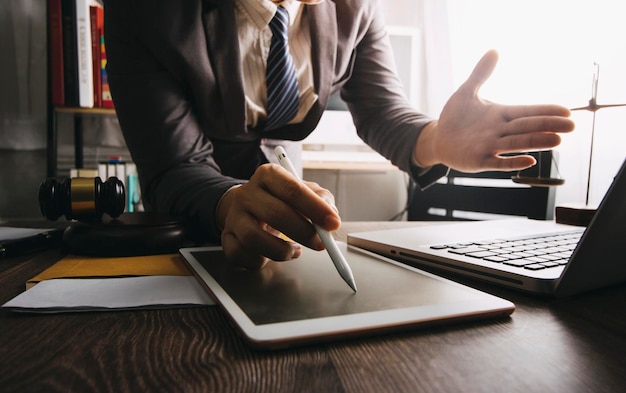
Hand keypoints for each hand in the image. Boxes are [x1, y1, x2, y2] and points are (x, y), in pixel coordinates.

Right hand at [216, 164, 339, 268]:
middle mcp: (247, 193)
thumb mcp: (303, 190)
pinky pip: (240, 255)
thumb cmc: (279, 199)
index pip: (292, 189)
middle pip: (275, 213)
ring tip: (295, 251)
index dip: (315, 208)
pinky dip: (259, 261)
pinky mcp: (226, 237)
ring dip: (280, 251)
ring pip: (253, 238)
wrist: (246, 205)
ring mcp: (234, 216)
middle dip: (304, 232)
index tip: (333, 223)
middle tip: (321, 243)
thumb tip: (331, 214)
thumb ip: (321, 199)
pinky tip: (270, 256)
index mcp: (268, 175)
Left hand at [415, 49, 575, 171]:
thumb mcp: (466, 92)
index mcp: (500, 115)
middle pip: (527, 127)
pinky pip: (499, 162)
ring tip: (557, 141)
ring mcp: (491, 146)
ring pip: (518, 143)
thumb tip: (494, 50)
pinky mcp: (480, 160)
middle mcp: (500, 131)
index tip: (566, 111)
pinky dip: (513, 162)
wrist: (438, 138)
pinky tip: (530, 161)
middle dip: (549, 126)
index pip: (527, 111)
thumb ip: (481, 73)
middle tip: (572, 126)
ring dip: (537, 142)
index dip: (545, 111)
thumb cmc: (455, 117)